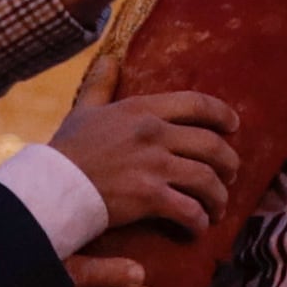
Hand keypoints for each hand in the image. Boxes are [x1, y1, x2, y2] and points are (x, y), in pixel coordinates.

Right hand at [51, 87, 243, 237]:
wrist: (52, 187)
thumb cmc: (67, 150)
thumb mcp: (84, 110)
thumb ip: (101, 85)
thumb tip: (109, 58)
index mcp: (142, 110)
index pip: (196, 103)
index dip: (222, 114)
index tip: (234, 126)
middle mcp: (155, 134)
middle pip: (211, 145)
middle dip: (228, 162)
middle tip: (230, 174)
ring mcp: (154, 166)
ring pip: (207, 179)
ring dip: (218, 196)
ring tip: (218, 206)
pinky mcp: (150, 198)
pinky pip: (189, 210)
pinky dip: (199, 221)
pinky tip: (198, 227)